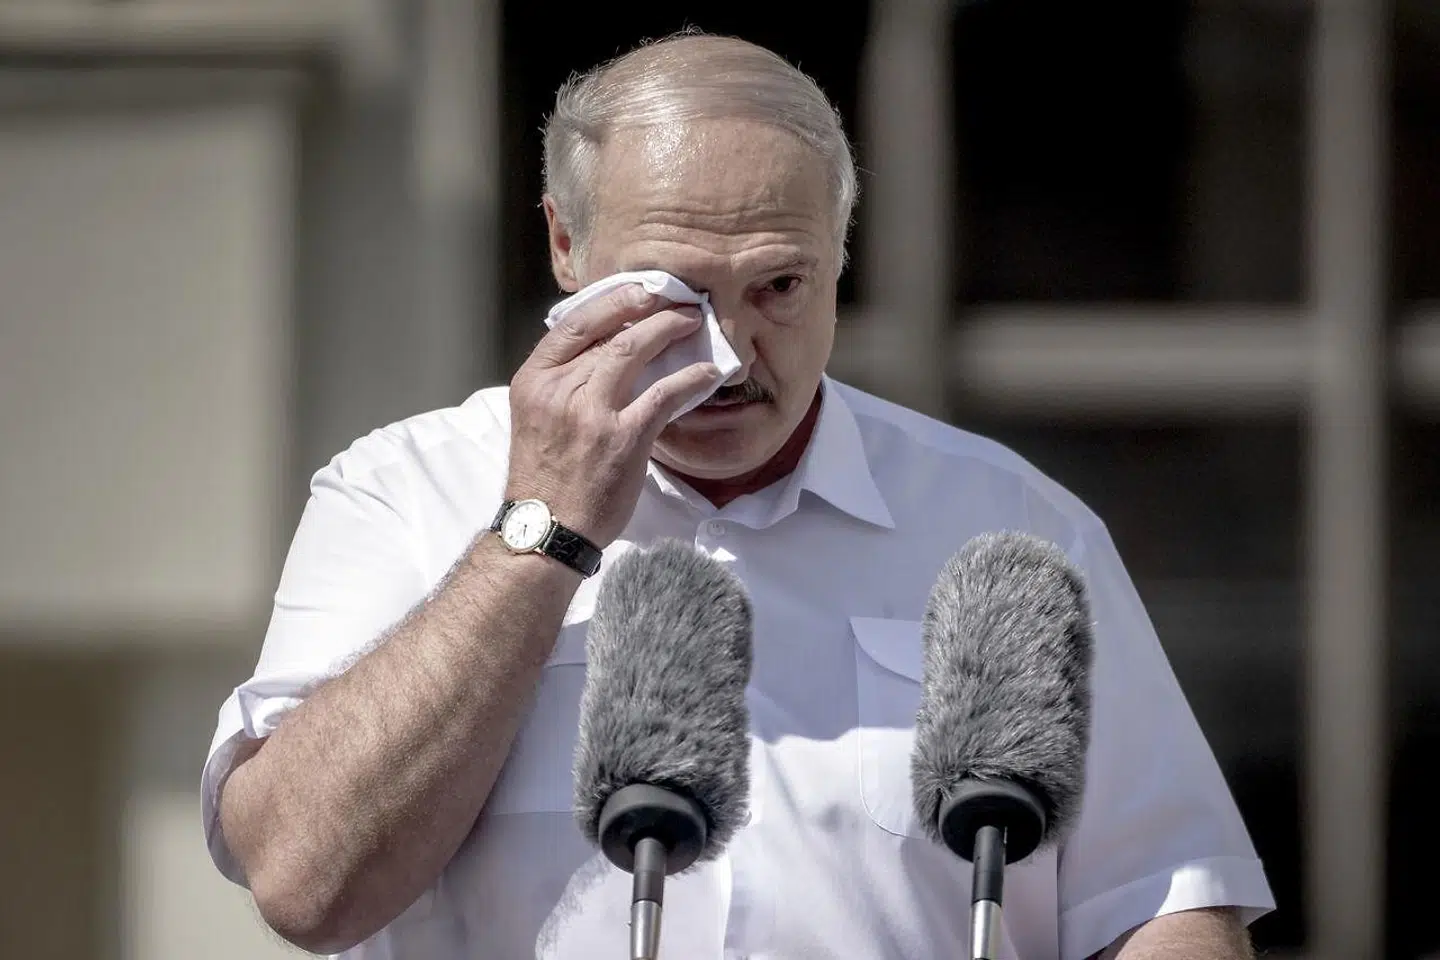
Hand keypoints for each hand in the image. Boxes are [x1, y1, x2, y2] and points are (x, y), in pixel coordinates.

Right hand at [505, 283, 718, 545]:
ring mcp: (591, 413)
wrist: (547, 529)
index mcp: (534, 381)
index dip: (611, 302)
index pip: (572, 324)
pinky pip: (663, 394)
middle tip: (676, 303)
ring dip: (669, 331)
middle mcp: (558, 390)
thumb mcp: (538, 418)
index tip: (638, 293)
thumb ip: (564, 384)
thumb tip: (605, 354)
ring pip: (633, 350)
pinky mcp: (622, 438)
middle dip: (647, 310)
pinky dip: (690, 378)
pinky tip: (708, 373)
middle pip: (608, 332)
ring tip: (693, 323)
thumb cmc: (546, 478)